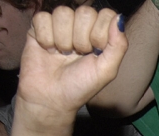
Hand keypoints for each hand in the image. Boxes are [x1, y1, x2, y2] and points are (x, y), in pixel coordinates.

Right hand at [17, 7, 126, 124]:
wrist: (51, 99)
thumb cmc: (79, 87)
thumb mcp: (106, 71)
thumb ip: (118, 45)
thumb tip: (119, 18)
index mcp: (99, 33)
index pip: (106, 15)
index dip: (100, 34)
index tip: (95, 52)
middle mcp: (80, 25)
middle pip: (85, 12)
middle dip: (81, 39)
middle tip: (77, 56)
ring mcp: (60, 25)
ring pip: (63, 13)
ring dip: (63, 40)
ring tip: (62, 55)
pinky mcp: (38, 27)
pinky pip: (43, 18)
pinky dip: (45, 38)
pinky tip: (48, 50)